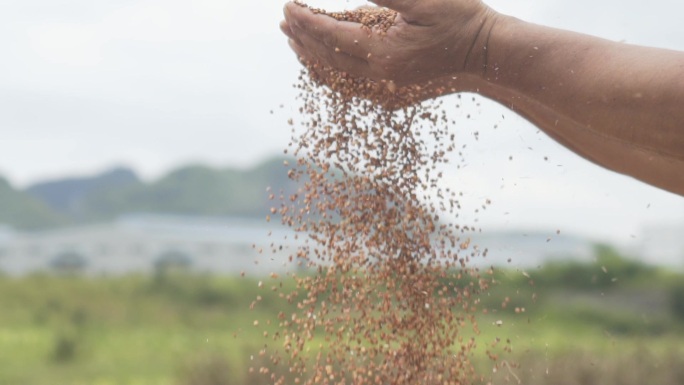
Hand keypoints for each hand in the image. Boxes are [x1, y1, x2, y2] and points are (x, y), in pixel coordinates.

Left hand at [280, 0, 496, 87]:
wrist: (486, 55)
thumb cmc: (461, 21)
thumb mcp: (423, 0)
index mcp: (384, 55)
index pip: (332, 37)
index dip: (307, 21)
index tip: (287, 6)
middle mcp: (380, 78)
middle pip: (328, 59)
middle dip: (303, 38)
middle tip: (284, 19)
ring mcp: (385, 91)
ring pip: (336, 77)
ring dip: (312, 58)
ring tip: (293, 40)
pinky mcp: (392, 95)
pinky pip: (350, 88)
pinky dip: (331, 74)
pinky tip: (321, 64)